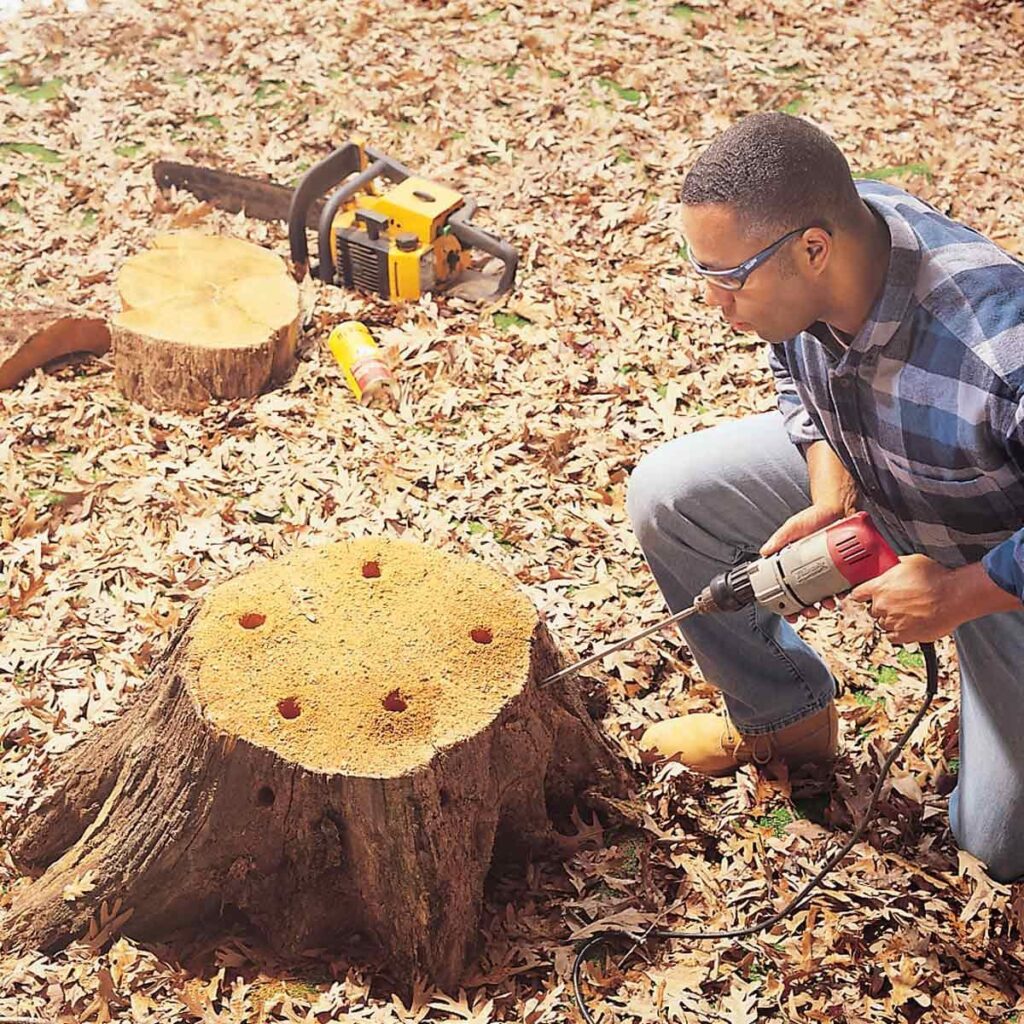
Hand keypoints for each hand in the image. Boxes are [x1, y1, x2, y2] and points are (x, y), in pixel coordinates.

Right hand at [761, 503, 845, 621]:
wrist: (839, 506)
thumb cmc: (815, 515)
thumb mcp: (793, 527)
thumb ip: (780, 539)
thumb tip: (765, 552)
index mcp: (798, 563)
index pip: (791, 588)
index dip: (790, 604)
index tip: (790, 613)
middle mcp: (815, 568)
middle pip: (810, 596)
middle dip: (810, 609)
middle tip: (811, 612)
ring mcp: (831, 568)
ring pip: (828, 593)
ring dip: (827, 604)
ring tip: (828, 605)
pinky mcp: (847, 565)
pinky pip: (846, 583)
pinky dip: (845, 592)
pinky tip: (843, 595)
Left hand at [850, 556, 1020, 643]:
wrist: (954, 596)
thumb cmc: (936, 578)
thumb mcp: (910, 562)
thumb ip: (894, 566)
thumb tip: (889, 563)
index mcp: (879, 587)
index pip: (857, 594)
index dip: (861, 595)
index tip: (863, 597)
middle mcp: (882, 606)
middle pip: (873, 610)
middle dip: (882, 607)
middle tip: (898, 602)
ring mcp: (892, 622)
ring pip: (884, 624)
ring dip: (892, 620)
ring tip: (908, 613)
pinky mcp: (904, 635)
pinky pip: (893, 637)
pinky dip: (898, 633)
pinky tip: (907, 626)